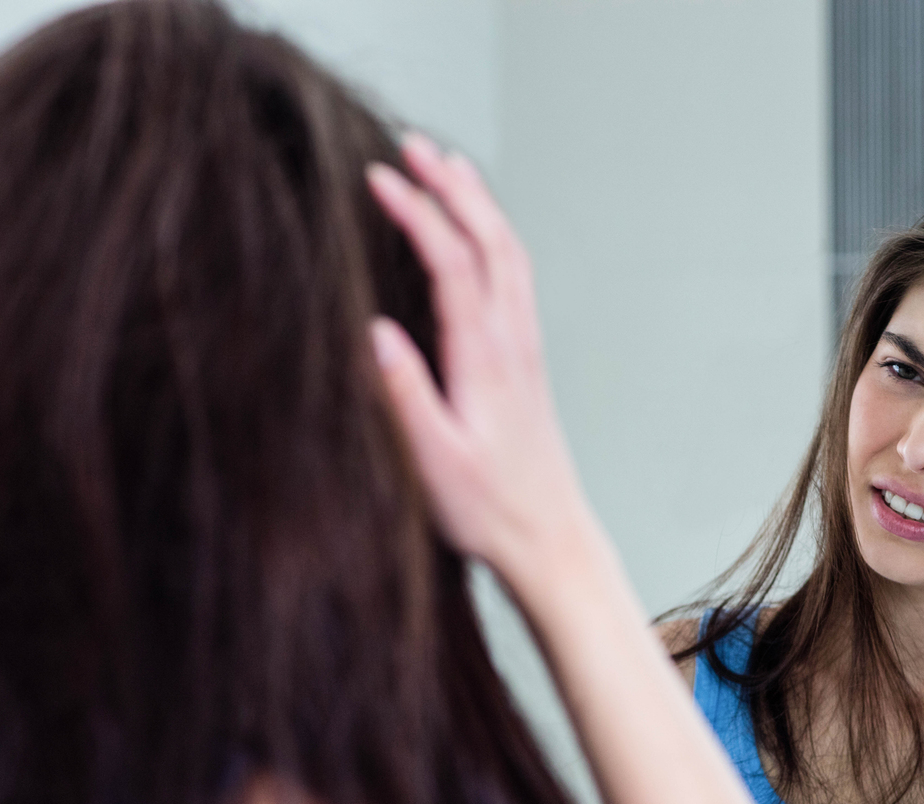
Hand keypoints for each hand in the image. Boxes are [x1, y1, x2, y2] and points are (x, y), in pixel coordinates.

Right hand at [365, 135, 595, 580]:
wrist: (548, 538)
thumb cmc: (487, 510)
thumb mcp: (433, 461)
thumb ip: (405, 395)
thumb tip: (375, 332)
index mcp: (485, 358)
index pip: (452, 262)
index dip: (417, 212)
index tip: (378, 177)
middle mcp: (512, 342)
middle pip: (489, 240)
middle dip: (452, 186)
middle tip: (412, 145)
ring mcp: (525, 348)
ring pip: (508, 254)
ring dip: (478, 204)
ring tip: (446, 165)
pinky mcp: (527, 361)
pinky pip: (515, 278)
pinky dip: (494, 237)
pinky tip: (478, 232)